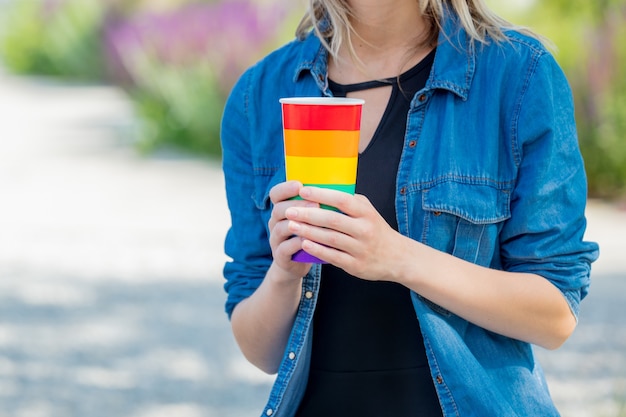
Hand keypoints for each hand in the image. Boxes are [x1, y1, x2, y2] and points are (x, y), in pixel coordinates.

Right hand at [268, 181, 317, 278]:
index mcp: (281, 209)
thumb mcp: (310, 219)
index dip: (285, 188)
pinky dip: (297, 244)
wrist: (297, 264)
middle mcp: (275, 222)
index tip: (299, 185)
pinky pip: (285, 248)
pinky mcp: (280, 256)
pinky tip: (310, 241)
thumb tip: (343, 189)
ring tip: (315, 223)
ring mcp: (275, 239)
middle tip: (316, 204)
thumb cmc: (309, 236)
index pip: (276, 194)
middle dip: (298, 206)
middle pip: (279, 209)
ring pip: (281, 228)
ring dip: (298, 224)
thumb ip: (317, 205)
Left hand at [284, 186, 405, 281]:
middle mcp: (364, 229)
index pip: (342, 200)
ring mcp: (360, 249)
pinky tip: (303, 243)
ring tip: (291, 225)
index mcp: (366, 213)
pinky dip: (317, 250)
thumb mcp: (368, 211)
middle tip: (289, 210)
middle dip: (308, 214)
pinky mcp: (356, 265)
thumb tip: (322, 190)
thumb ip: (349, 202)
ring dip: (308, 231)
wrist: (397, 257)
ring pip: (330, 238)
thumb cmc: (376, 229)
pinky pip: (333, 257)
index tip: (302, 191)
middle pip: (332, 220)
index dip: (321, 194)